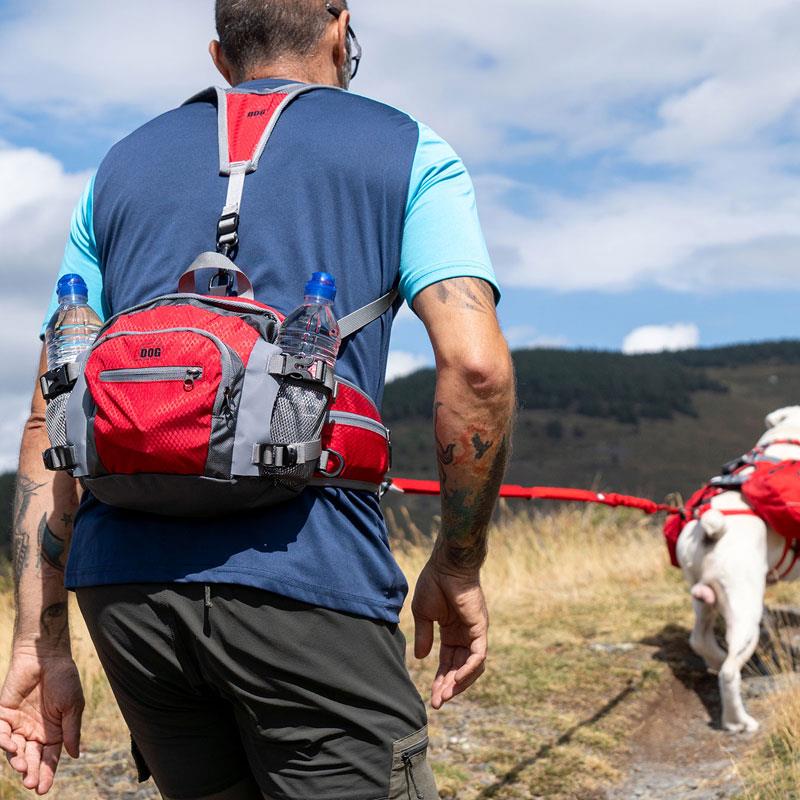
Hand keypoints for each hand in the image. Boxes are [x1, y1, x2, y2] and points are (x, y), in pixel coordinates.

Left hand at [0, 647, 83, 794]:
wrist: (47, 656)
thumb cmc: (65, 679)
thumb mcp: (73, 706)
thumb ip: (71, 731)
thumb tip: (75, 756)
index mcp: (54, 732)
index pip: (49, 759)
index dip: (46, 774)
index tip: (42, 789)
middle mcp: (35, 732)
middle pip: (31, 758)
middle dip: (30, 772)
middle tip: (30, 783)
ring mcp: (19, 725)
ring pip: (14, 751)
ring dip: (17, 761)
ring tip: (21, 767)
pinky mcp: (3, 715)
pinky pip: (0, 734)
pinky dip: (3, 742)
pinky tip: (10, 747)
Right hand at [411, 559, 488, 708]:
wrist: (445, 565)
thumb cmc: (433, 583)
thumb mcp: (423, 614)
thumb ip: (424, 636)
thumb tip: (420, 658)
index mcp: (452, 632)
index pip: (448, 663)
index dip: (440, 680)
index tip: (431, 697)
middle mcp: (466, 635)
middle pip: (460, 669)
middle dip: (448, 687)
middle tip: (437, 703)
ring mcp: (475, 632)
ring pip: (473, 666)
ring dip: (460, 683)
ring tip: (445, 695)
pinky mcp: (480, 628)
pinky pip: (478, 654)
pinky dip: (469, 668)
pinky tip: (456, 679)